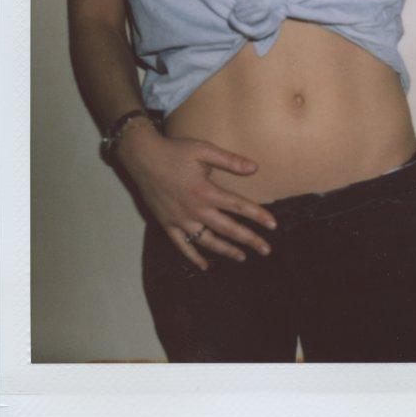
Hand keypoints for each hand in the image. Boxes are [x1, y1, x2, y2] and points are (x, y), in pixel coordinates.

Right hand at [116, 123, 276, 270]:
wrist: (142, 156)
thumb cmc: (175, 151)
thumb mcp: (204, 150)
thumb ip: (230, 161)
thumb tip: (255, 168)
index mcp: (206, 191)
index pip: (239, 206)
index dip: (258, 216)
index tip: (273, 225)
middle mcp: (195, 210)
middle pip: (228, 229)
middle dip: (249, 240)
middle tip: (266, 250)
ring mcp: (180, 219)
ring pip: (207, 241)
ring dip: (226, 250)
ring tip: (242, 257)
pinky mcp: (167, 223)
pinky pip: (182, 245)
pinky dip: (194, 257)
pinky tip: (205, 266)